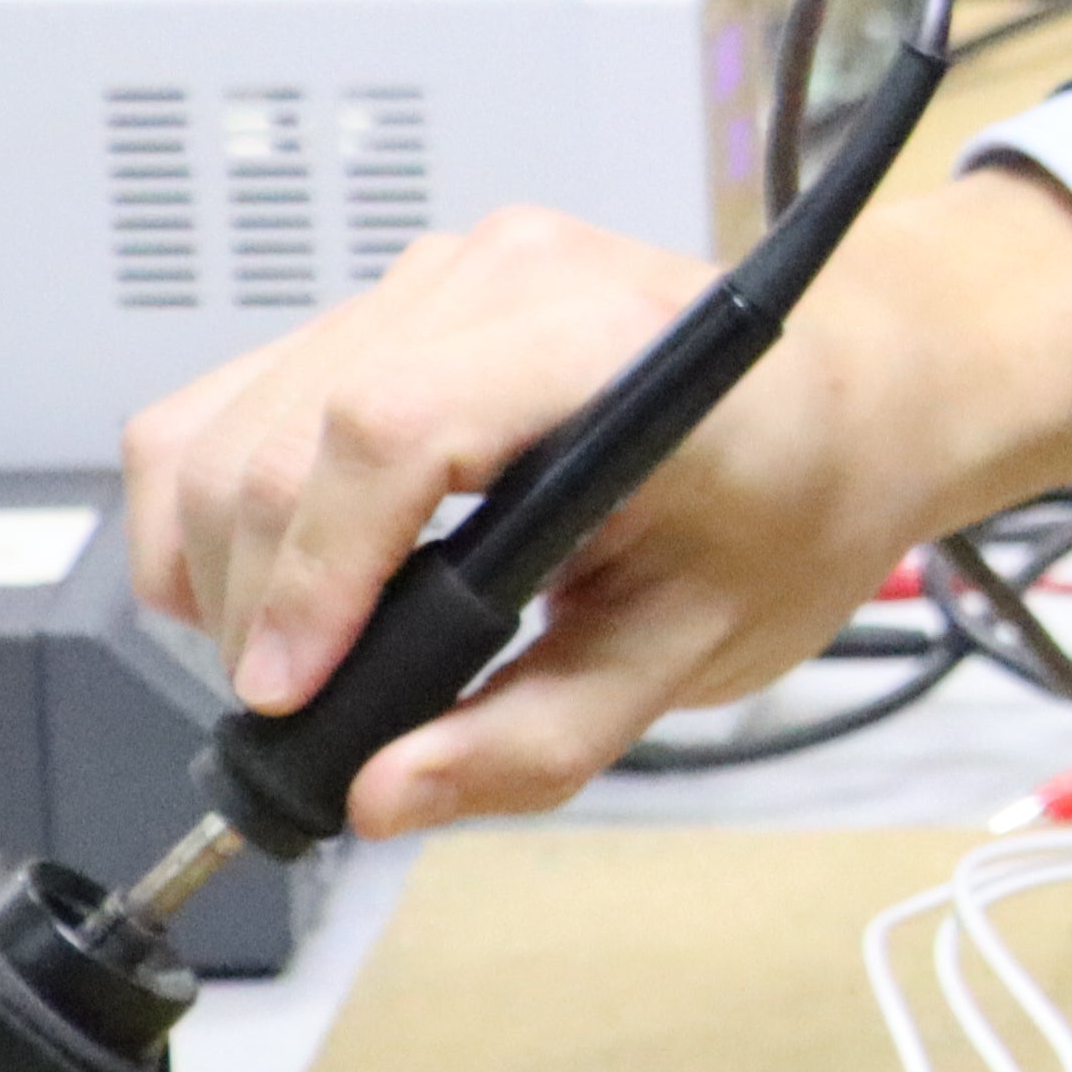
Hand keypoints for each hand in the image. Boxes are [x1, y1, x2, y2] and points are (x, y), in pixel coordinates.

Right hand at [121, 170, 1071, 837]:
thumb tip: (385, 796)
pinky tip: (277, 584)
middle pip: (283, 435)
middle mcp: (504, 277)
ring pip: (229, 417)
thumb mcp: (703, 643)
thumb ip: (542, 734)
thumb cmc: (802, 491)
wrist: (854, 392)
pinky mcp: (395, 299)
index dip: (318, 572)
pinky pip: (237, 395)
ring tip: (294, 660)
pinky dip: (217, 504)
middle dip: (255, 600)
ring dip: (219, 560)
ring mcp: (439, 275)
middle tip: (304, 717)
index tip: (297, 692)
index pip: (393, 428)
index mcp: (605, 344)